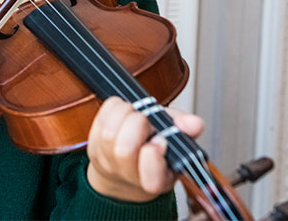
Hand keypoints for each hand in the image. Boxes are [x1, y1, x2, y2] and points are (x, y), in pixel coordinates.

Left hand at [86, 97, 203, 201]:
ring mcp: (108, 163)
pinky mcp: (94, 147)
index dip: (153, 155)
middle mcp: (130, 175)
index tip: (160, 140)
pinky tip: (122, 111)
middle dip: (137, 123)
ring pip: (109, 132)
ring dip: (124, 113)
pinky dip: (113, 107)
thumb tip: (194, 123)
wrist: (126, 170)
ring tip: (135, 113)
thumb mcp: (176, 145)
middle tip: (146, 120)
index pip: (151, 177)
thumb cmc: (154, 153)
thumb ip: (185, 131)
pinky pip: (100, 119)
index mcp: (157, 180)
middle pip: (125, 149)